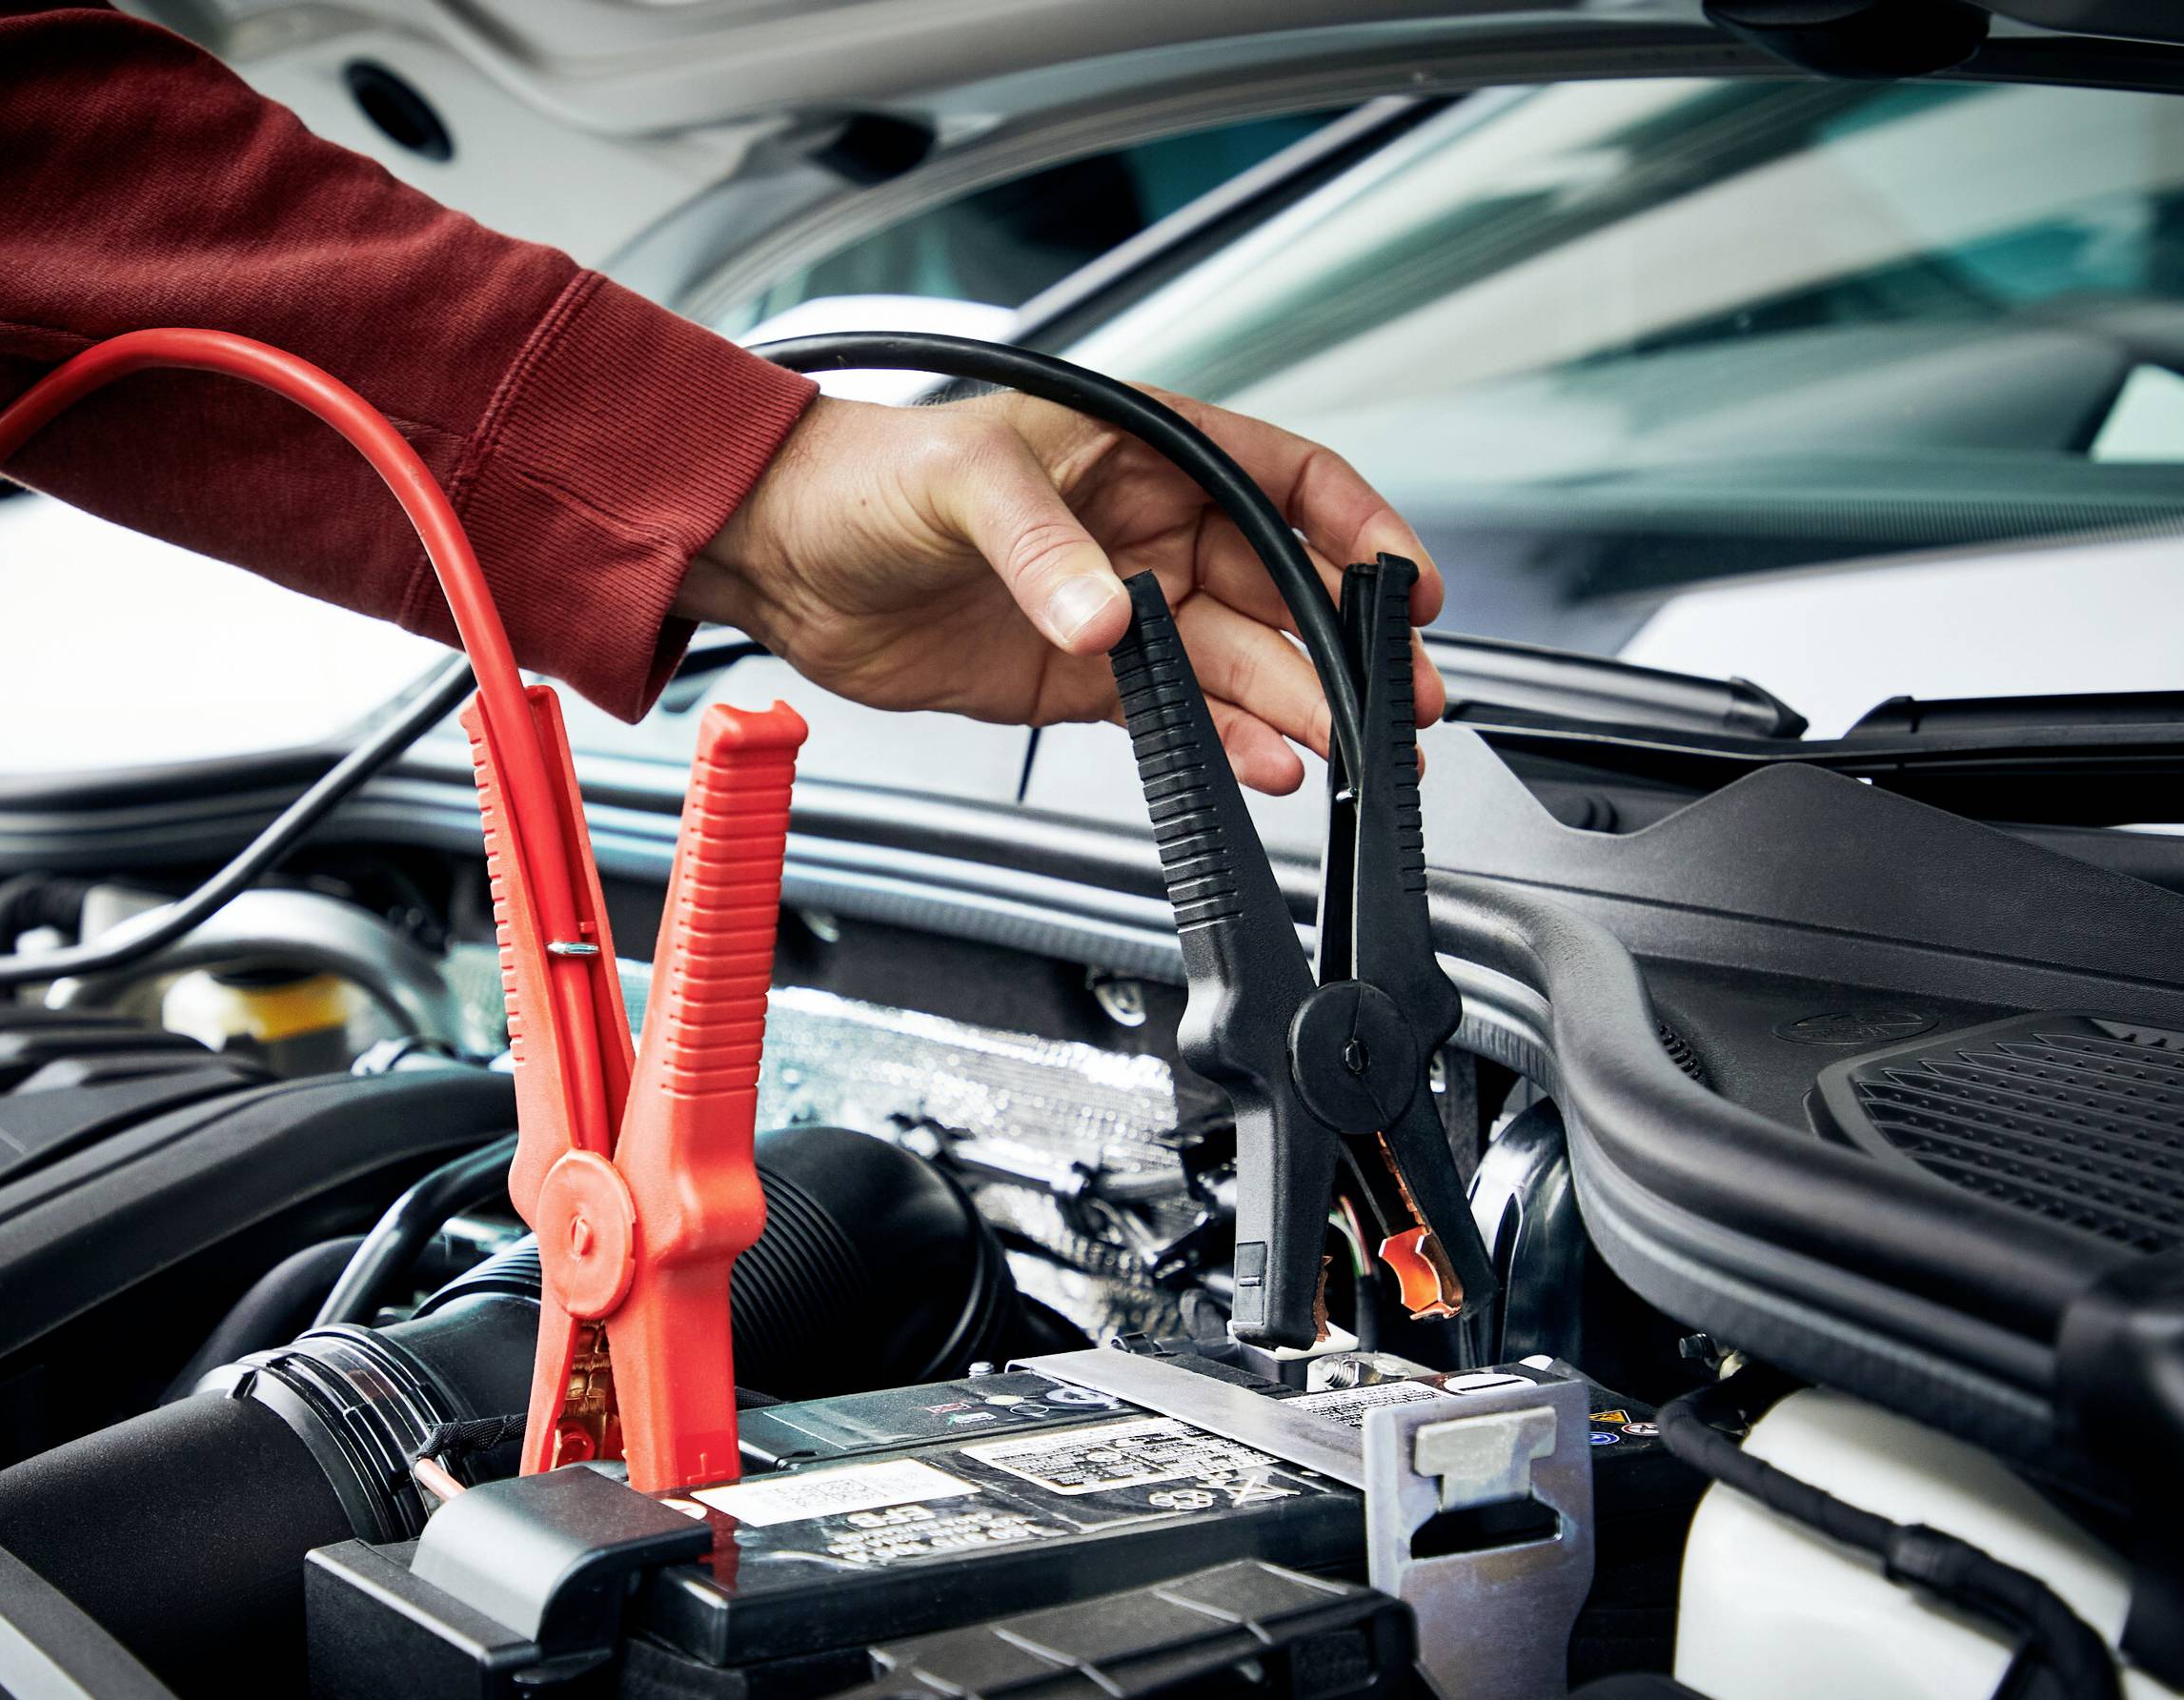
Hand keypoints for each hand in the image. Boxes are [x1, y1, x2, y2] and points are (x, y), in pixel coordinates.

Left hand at [672, 388, 1442, 793]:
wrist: (777, 554)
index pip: (1287, 480)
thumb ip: (1044, 546)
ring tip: (1346, 753)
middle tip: (1394, 704)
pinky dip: (1222, 743)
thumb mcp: (963, 481)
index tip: (1406, 586)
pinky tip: (1262, 767)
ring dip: (1294, 706)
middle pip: (1280, 587)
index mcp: (1142, 448)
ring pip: (1237, 660)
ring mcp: (1119, 605)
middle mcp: (1145, 526)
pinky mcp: (1080, 677)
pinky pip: (1175, 712)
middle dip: (1344, 647)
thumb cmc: (863, 477)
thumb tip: (1108, 613)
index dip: (1359, 528)